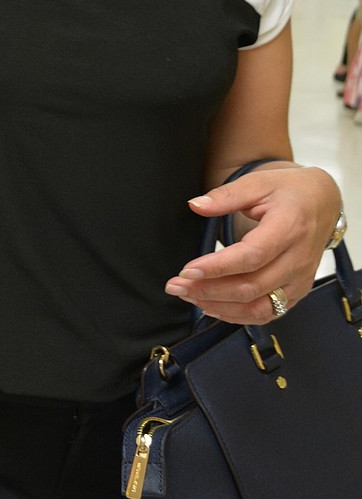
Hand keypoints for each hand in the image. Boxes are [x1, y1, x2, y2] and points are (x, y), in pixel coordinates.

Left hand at [165, 165, 341, 323]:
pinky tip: (211, 306)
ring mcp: (299, 280)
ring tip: (188, 296)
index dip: (217, 267)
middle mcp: (298, 259)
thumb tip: (195, 205)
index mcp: (290, 228)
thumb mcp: (258, 182)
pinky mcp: (296, 292)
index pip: (251, 256)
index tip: (187, 270)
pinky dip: (236, 316)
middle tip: (175, 286)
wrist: (321, 202)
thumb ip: (226, 195)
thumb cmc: (289, 191)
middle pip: (251, 287)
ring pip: (258, 307)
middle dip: (208, 290)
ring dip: (219, 307)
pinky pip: (266, 314)